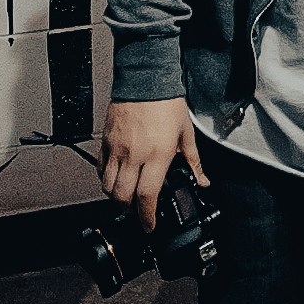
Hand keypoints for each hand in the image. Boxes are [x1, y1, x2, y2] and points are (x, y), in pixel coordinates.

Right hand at [102, 96, 203, 223]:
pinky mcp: (106, 141)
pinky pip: (100, 167)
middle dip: (129, 210)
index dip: (147, 217)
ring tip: (126, 195)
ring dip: (116, 196)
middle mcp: (134, 155)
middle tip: (138, 210)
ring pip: (107, 185)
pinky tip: (116, 176)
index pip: (147, 196)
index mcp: (157, 155)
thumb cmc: (167, 103)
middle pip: (122, 197)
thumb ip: (194, 162)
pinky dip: (106, 177)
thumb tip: (203, 180)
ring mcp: (117, 148)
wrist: (146, 78)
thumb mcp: (186, 134)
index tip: (149, 225)